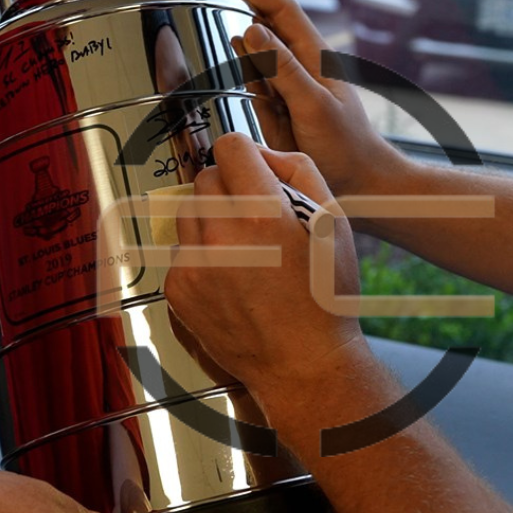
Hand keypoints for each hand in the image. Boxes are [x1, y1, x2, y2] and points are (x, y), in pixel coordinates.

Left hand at [165, 132, 365, 403]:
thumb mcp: (334, 222)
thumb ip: (299, 171)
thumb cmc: (324, 296)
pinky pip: (181, 249)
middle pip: (206, 176)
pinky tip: (231, 277)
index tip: (253, 170)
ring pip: (189, 211)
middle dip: (229, 187)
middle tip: (255, 216)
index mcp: (262, 211)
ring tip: (243, 249)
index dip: (245, 154)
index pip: (229, 146)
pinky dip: (201, 254)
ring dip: (211, 218)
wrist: (303, 365)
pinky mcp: (178, 289)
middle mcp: (221, 233)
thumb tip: (262, 153)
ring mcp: (194, 263)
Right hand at [216, 0, 406, 199]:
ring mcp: (288, 89)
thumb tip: (250, 30)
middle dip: (237, 17)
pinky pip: (253, 87)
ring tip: (210, 50)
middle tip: (205, 17)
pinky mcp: (278, 111)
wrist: (359, 186)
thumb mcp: (312, 104)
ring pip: (255, 58)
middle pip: (264, 29)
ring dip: (235, 51)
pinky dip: (239, 79)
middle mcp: (300, 67)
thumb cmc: (347, 146)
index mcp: (315, 56)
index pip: (282, 9)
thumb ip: (282, 68)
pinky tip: (225, 79)